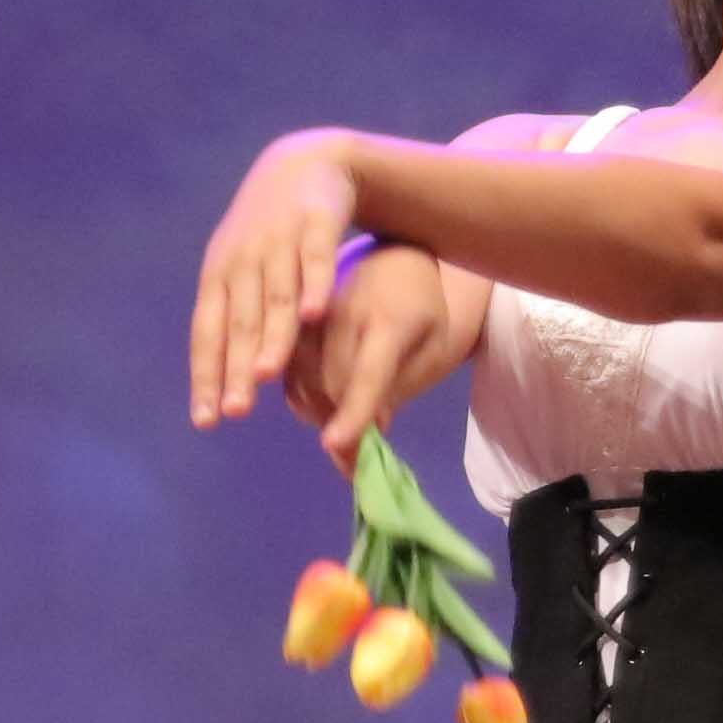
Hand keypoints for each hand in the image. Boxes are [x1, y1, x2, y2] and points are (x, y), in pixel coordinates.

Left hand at [186, 130, 371, 432]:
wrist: (308, 164)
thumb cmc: (272, 235)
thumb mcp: (247, 274)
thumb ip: (242, 323)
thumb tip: (234, 385)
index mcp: (220, 276)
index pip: (208, 333)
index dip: (207, 375)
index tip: (207, 421)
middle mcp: (243, 259)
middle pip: (239, 321)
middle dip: (235, 367)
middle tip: (236, 412)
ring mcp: (278, 240)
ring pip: (274, 295)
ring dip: (271, 335)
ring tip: (267, 375)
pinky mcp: (316, 222)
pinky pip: (316, 259)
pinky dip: (315, 285)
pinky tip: (317, 315)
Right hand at [283, 243, 453, 466]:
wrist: (393, 259)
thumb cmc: (421, 311)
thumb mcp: (431, 347)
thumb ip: (401, 387)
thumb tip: (370, 429)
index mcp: (388, 319)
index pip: (368, 372)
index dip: (352, 411)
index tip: (336, 445)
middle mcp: (343, 315)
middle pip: (331, 386)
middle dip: (341, 430)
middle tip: (356, 462)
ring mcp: (313, 318)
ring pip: (305, 384)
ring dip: (323, 417)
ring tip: (347, 426)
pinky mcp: (294, 324)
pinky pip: (290, 377)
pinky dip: (306, 401)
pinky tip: (326, 405)